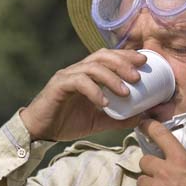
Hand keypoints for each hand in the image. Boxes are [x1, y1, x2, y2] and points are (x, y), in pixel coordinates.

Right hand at [20, 49, 146, 140]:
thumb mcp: (99, 121)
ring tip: (126, 93)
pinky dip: (94, 90)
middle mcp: (77, 70)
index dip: (126, 55)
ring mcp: (67, 76)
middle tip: (138, 77)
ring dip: (112, 78)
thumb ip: (119, 117)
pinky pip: (79, 82)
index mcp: (88, 74)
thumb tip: (143, 118)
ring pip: (92, 67)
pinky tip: (104, 103)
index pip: (108, 57)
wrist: (40, 131)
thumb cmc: (67, 122)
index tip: (144, 61)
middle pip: (102, 56)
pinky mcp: (58, 86)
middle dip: (122, 63)